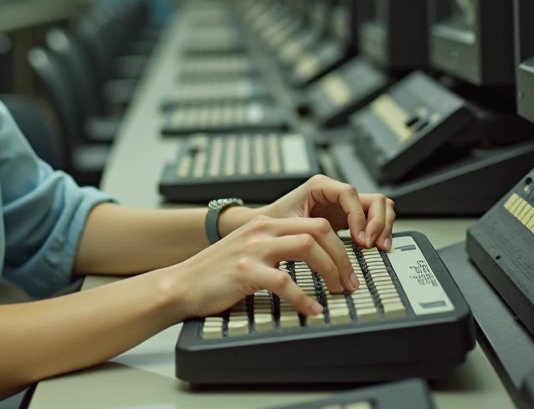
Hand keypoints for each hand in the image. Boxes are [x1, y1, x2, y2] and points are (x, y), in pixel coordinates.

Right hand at [163, 214, 361, 319]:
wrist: (183, 283)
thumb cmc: (216, 272)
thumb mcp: (249, 248)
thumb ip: (275, 246)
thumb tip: (310, 257)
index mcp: (266, 224)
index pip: (316, 224)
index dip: (339, 246)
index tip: (348, 268)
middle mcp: (262, 231)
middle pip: (318, 231)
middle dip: (342, 257)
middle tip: (350, 282)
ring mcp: (254, 249)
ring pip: (307, 248)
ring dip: (330, 272)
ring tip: (337, 293)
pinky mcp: (245, 271)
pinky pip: (285, 282)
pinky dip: (304, 298)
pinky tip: (312, 310)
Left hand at [261, 175, 396, 251]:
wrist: (266, 227)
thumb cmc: (273, 222)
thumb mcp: (290, 223)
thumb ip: (309, 229)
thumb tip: (327, 242)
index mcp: (320, 186)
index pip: (351, 194)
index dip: (358, 217)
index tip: (360, 240)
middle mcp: (336, 192)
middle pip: (374, 199)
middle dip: (379, 222)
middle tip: (373, 245)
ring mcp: (345, 205)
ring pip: (380, 207)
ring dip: (384, 227)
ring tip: (379, 248)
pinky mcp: (348, 218)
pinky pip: (374, 220)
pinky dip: (379, 232)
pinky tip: (374, 248)